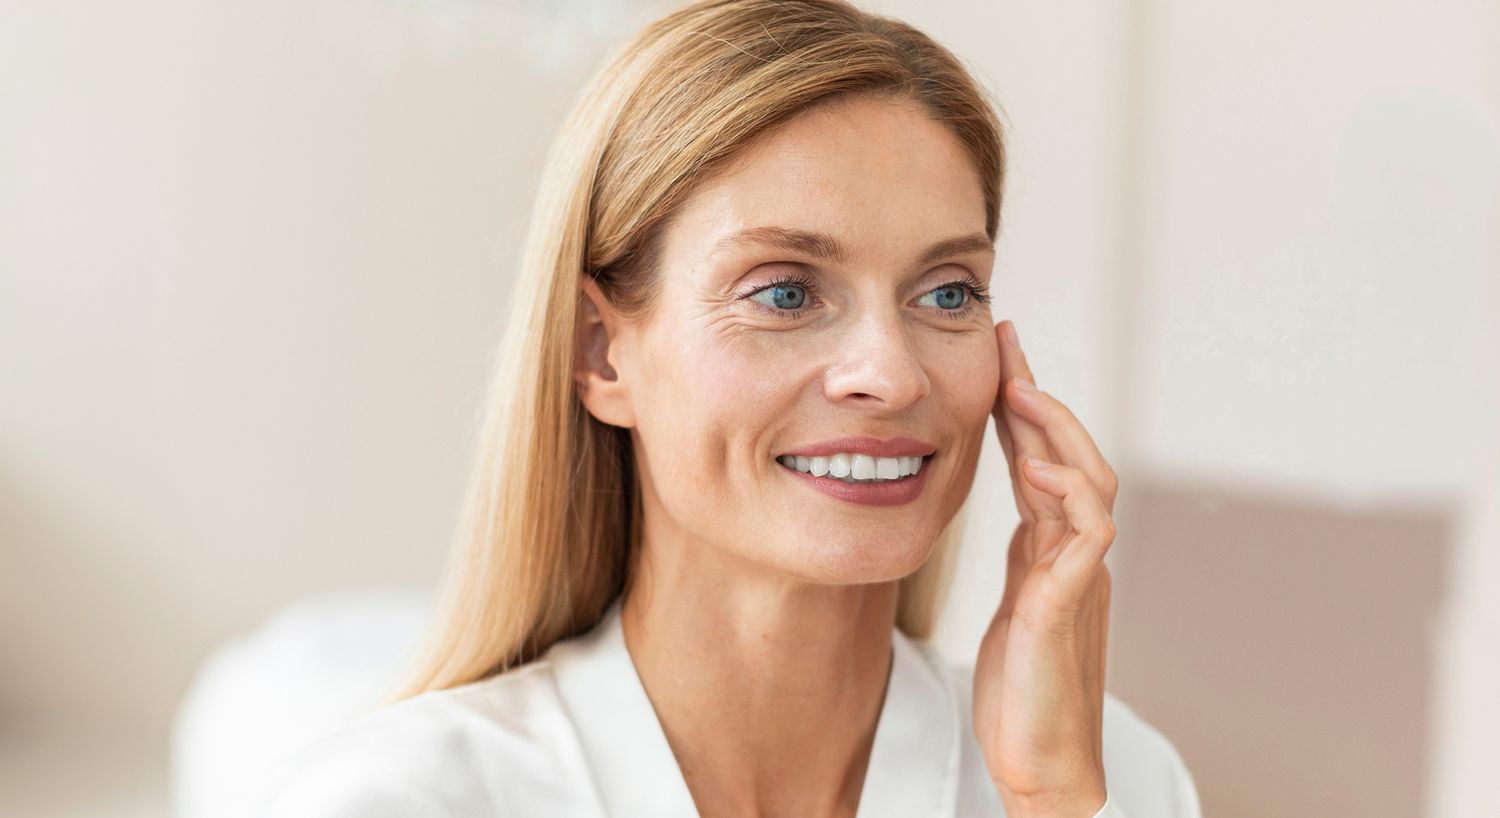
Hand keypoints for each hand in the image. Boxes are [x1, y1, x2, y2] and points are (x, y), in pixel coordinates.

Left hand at [973, 320, 1118, 817]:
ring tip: (1021, 391)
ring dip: (1055, 431)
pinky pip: (1088, 534)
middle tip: (1007, 346)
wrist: (1043, 764)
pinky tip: (1039, 469)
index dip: (1024, 412)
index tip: (1001, 360)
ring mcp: (1079, 577)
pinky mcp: (1069, 604)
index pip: (1043, 464)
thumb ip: (1027, 555)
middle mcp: (1075, 556)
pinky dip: (1069, 495)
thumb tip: (1025, 504)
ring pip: (1089, 482)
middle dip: (1038, 397)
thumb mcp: (1015, 604)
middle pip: (1071, 457)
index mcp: (1056, 552)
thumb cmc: (1024, 692)